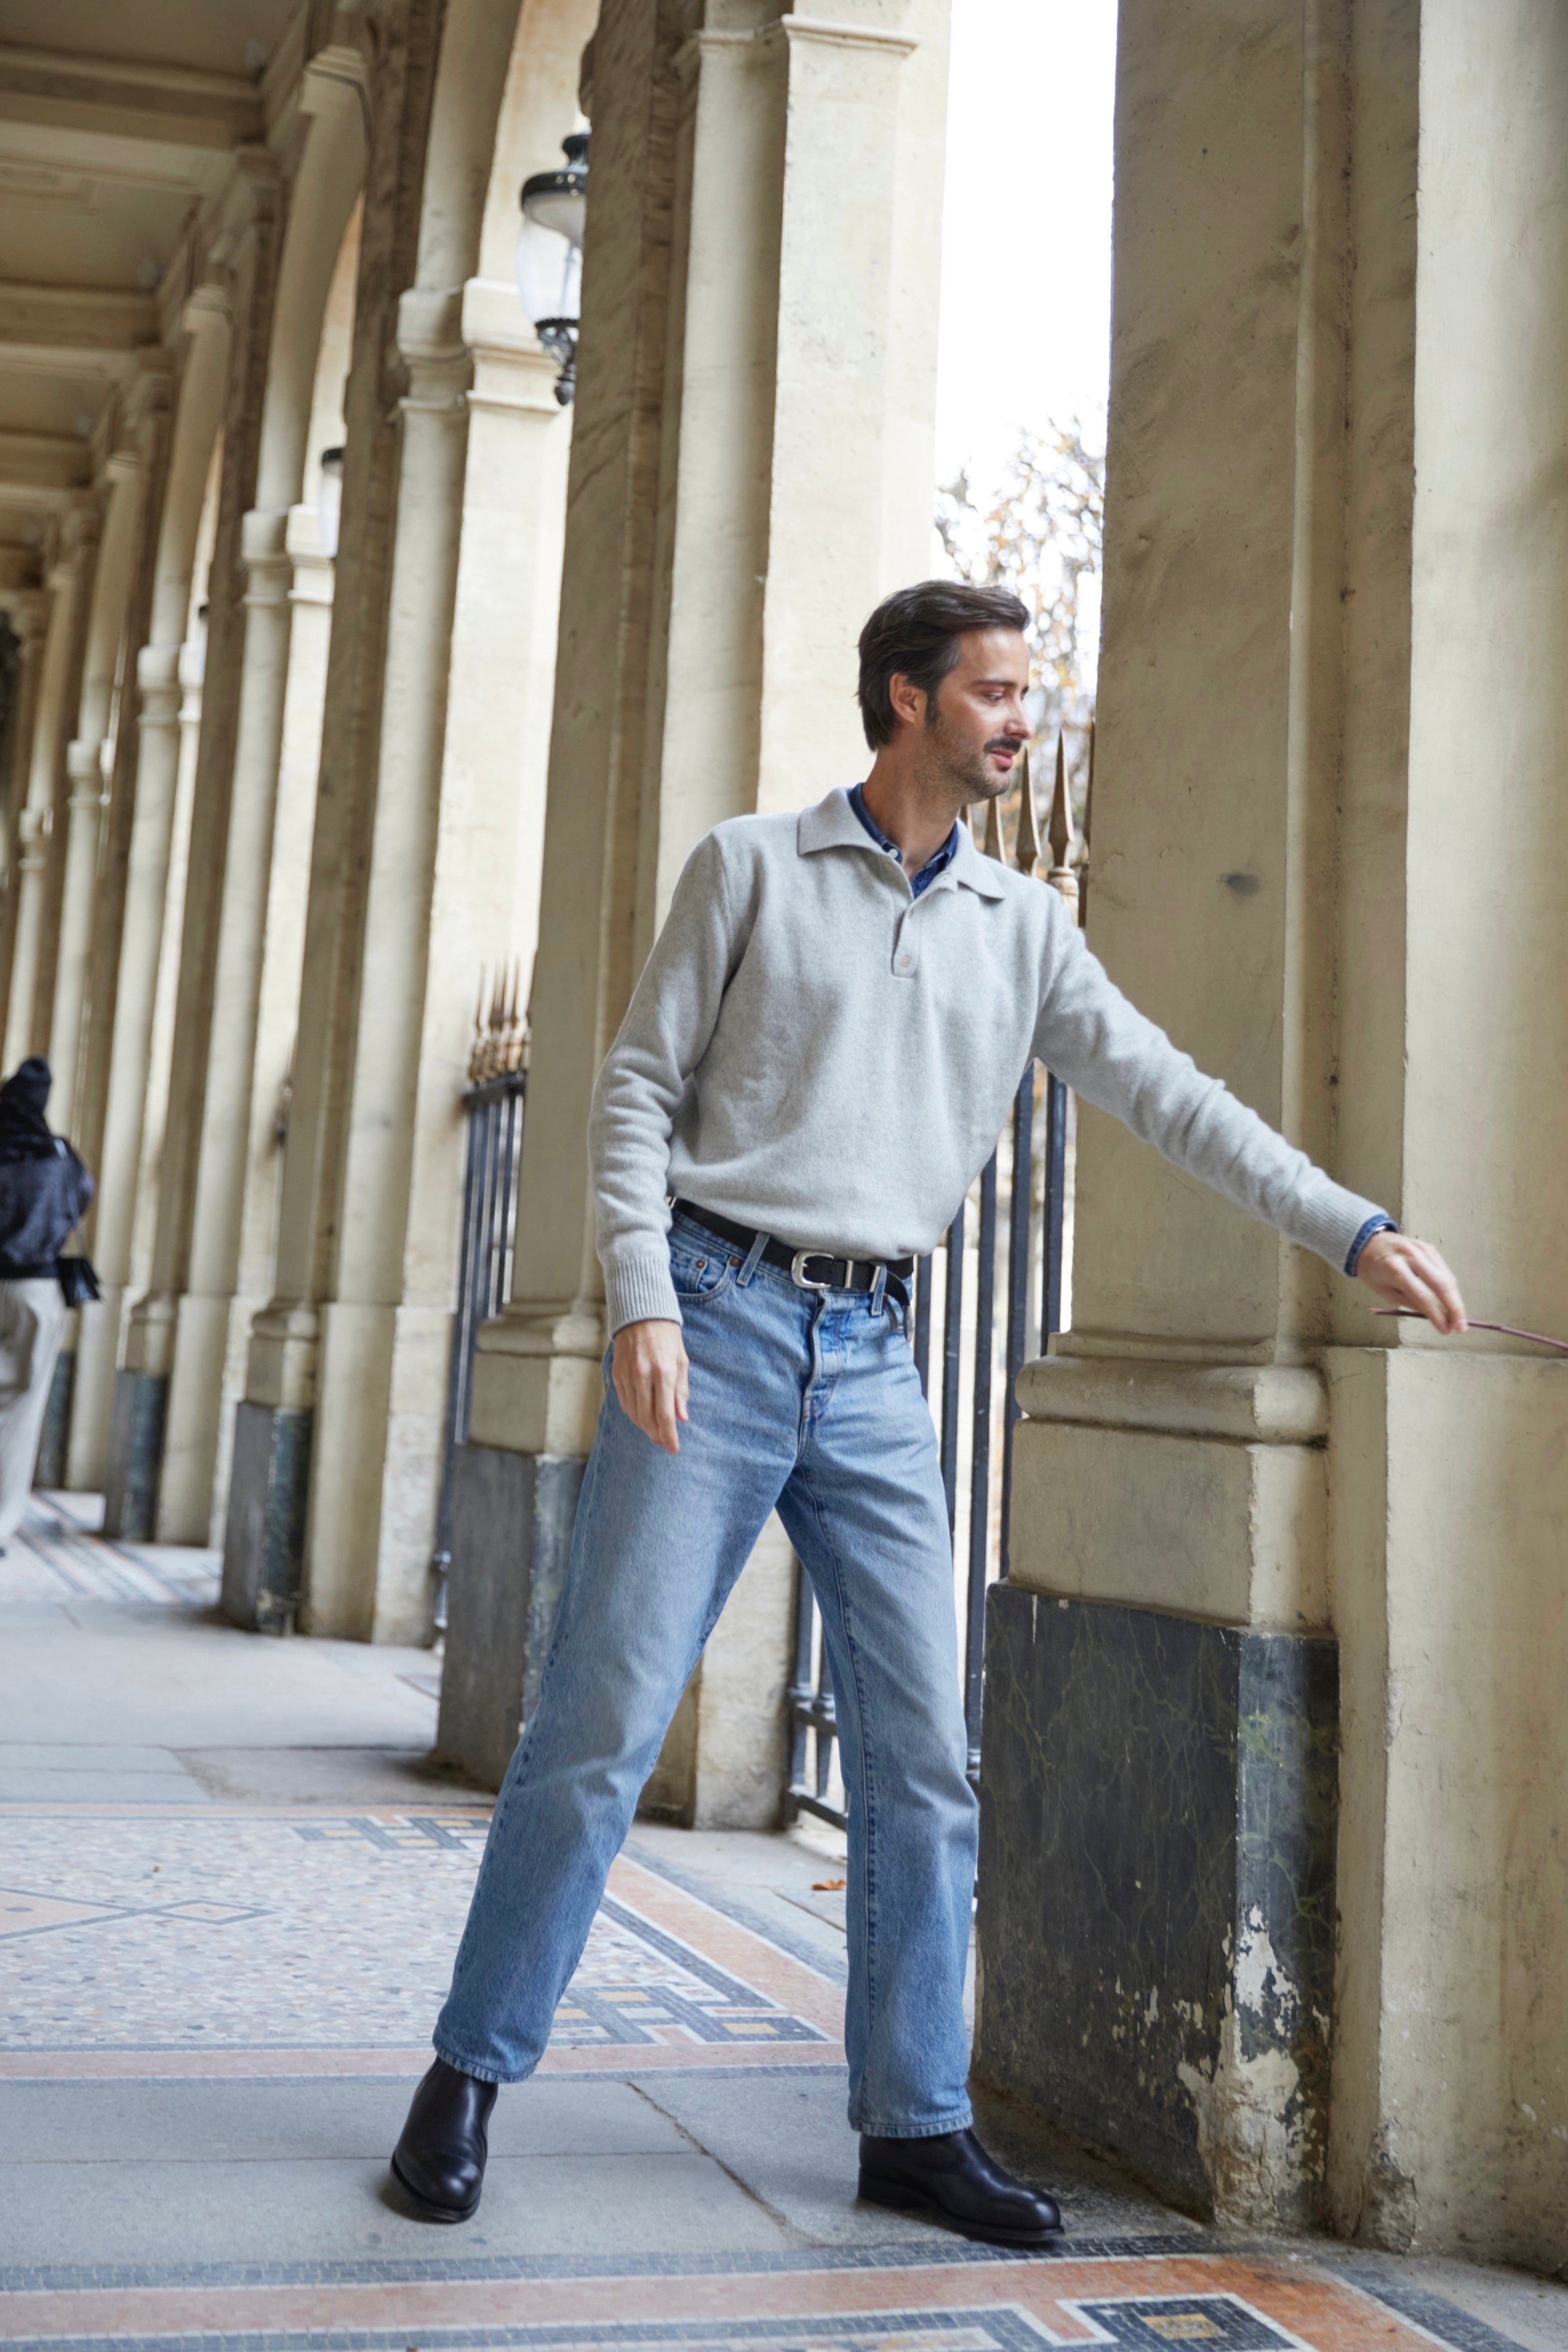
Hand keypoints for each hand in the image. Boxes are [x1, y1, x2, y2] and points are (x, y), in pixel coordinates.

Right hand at [611, 1318, 689, 1454]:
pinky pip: (624, 1403)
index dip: (669, 1435)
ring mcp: (627, 1376)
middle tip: (664, 1443)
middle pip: (647, 1418)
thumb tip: (682, 1418)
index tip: (673, 1448)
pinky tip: (643, 1416)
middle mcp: (643, 1376)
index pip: (665, 1414)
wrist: (641, 1314)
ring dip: (645, 1427)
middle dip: (657, 1435)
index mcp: (664, 1372)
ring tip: (655, 1432)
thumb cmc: (667, 1337)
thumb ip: (681, 1391)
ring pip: (634, 1413)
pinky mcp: (616, 1375)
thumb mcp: (681, 1361)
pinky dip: (634, 1414)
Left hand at [1356, 1230, 1466, 1334]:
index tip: (1445, 1330)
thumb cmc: (1374, 1271)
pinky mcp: (1430, 1248)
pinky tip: (1450, 1301)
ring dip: (1455, 1299)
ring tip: (1457, 1318)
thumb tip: (1437, 1318)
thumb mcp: (1385, 1292)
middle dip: (1455, 1308)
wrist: (1370, 1243)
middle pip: (1442, 1284)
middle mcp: (1412, 1256)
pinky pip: (1444, 1270)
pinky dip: (1449, 1287)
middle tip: (1461, 1327)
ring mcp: (1423, 1249)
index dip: (1437, 1315)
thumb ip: (1411, 1303)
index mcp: (1395, 1269)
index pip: (1423, 1295)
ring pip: (1447, 1277)